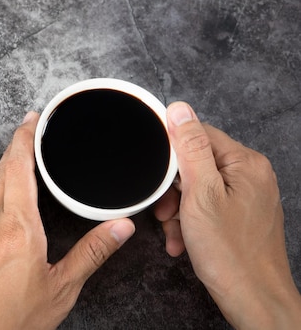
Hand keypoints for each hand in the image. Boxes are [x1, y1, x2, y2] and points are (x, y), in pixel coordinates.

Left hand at [0, 112, 134, 329]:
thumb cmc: (11, 322)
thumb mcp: (60, 289)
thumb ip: (91, 253)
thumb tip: (121, 227)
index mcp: (20, 227)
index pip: (22, 168)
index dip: (27, 137)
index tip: (33, 118)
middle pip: (7, 169)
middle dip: (20, 144)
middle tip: (30, 125)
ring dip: (3, 159)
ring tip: (13, 141)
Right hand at [155, 102, 300, 328]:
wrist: (253, 300)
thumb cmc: (230, 253)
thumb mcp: (200, 194)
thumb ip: (190, 148)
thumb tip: (179, 109)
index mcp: (246, 163)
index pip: (198, 134)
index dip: (171, 154)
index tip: (157, 175)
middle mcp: (251, 175)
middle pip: (196, 163)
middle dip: (174, 190)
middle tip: (166, 213)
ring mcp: (247, 196)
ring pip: (198, 187)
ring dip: (178, 210)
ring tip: (174, 232)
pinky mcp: (241, 215)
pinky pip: (207, 206)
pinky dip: (190, 221)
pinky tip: (182, 240)